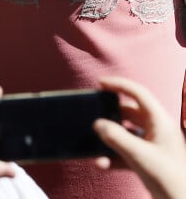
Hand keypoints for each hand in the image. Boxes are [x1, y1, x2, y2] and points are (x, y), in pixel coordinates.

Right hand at [93, 76, 185, 198]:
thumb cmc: (169, 180)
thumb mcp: (139, 156)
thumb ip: (117, 138)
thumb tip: (98, 124)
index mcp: (160, 121)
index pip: (138, 93)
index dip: (118, 85)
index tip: (100, 83)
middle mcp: (158, 129)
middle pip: (129, 113)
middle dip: (110, 116)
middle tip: (93, 115)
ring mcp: (154, 145)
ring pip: (127, 134)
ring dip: (110, 140)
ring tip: (94, 144)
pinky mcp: (150, 161)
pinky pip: (127, 152)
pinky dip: (114, 156)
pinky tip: (101, 164)